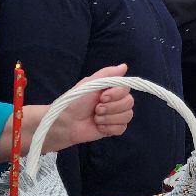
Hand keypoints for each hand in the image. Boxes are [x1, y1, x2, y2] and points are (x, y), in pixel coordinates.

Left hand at [0, 64, 134, 161]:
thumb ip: (108, 74)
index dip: (117, 94)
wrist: (66, 122)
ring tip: (95, 118)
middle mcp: (116, 101)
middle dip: (111, 107)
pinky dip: (109, 128)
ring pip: (127, 116)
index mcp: (111, 89)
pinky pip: (122, 129)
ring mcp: (115, 115)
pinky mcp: (113, 129)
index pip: (127, 89)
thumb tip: (125, 66)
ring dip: (108, 118)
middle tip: (96, 109)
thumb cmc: (75, 101)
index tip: (102, 97)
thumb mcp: (90, 83)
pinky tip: (98, 126)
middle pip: (129, 103)